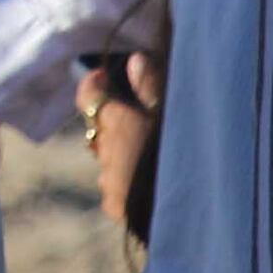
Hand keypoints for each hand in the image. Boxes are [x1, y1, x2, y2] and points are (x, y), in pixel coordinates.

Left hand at [87, 51, 163, 249]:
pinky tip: (150, 182)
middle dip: (115, 120)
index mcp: (116, 122)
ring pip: (108, 158)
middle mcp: (103, 150)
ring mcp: (107, 181)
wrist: (185, 213)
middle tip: (141, 117)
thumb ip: (151, 84)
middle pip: (101, 128)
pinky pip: (115, 186)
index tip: (103, 76)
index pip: (87, 95)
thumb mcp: (172, 112)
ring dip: (122, 152)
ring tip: (151, 155)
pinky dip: (126, 179)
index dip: (93, 84)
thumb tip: (134, 59)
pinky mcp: (115, 207)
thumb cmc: (181, 153)